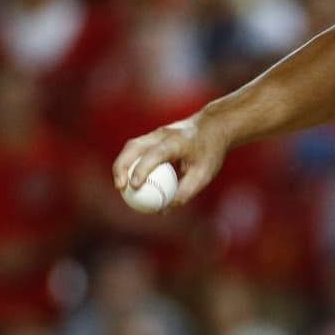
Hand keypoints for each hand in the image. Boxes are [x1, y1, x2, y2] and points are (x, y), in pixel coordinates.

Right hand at [111, 112, 228, 206]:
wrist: (214, 126)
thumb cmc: (210, 152)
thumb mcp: (205, 173)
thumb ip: (186, 190)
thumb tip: (166, 208)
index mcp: (177, 141)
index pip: (155, 153)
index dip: (142, 169)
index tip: (134, 186)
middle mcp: (163, 134)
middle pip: (134, 146)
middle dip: (122, 166)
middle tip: (120, 188)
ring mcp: (155, 133)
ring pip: (131, 146)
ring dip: (122, 165)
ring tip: (120, 186)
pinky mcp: (152, 137)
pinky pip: (136, 150)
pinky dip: (129, 163)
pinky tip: (128, 180)